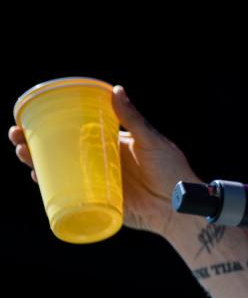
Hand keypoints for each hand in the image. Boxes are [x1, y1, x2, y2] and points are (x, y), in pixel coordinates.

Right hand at [9, 85, 202, 238]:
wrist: (181, 207)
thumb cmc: (172, 171)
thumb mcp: (152, 142)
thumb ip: (134, 120)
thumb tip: (116, 90)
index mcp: (112, 144)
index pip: (76, 130)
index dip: (52, 124)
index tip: (30, 116)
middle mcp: (102, 163)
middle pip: (61, 151)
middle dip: (34, 143)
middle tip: (16, 136)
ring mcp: (100, 183)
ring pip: (62, 172)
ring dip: (38, 164)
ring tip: (23, 154)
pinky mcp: (102, 203)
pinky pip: (73, 197)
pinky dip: (54, 190)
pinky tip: (39, 181)